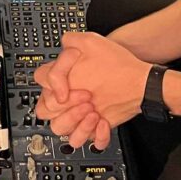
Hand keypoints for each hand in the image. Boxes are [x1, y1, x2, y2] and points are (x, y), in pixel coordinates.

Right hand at [35, 32, 150, 147]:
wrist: (139, 82)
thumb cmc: (117, 63)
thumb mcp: (92, 42)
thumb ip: (70, 41)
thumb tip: (59, 50)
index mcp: (63, 80)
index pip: (41, 87)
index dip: (53, 89)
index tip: (66, 90)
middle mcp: (68, 98)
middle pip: (46, 112)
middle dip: (66, 107)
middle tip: (86, 98)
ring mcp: (79, 114)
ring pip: (60, 130)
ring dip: (77, 123)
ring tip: (94, 112)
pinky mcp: (93, 127)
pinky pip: (86, 140)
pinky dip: (95, 135)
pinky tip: (104, 122)